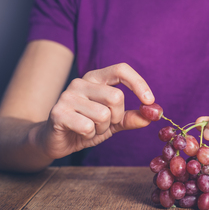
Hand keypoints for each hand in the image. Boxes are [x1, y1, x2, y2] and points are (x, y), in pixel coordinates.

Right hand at [36, 63, 154, 158]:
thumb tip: (153, 115)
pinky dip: (89, 135)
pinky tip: (79, 133)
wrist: (55, 140)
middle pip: (116, 97)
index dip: (138, 83)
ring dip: (102, 129)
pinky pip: (88, 126)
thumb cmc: (85, 127)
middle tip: (105, 124)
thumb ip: (131, 117)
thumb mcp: (113, 122)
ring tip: (90, 129)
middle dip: (117, 117)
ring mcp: (67, 96)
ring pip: (103, 114)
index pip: (121, 69)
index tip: (150, 101)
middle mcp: (81, 82)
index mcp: (95, 79)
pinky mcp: (58, 112)